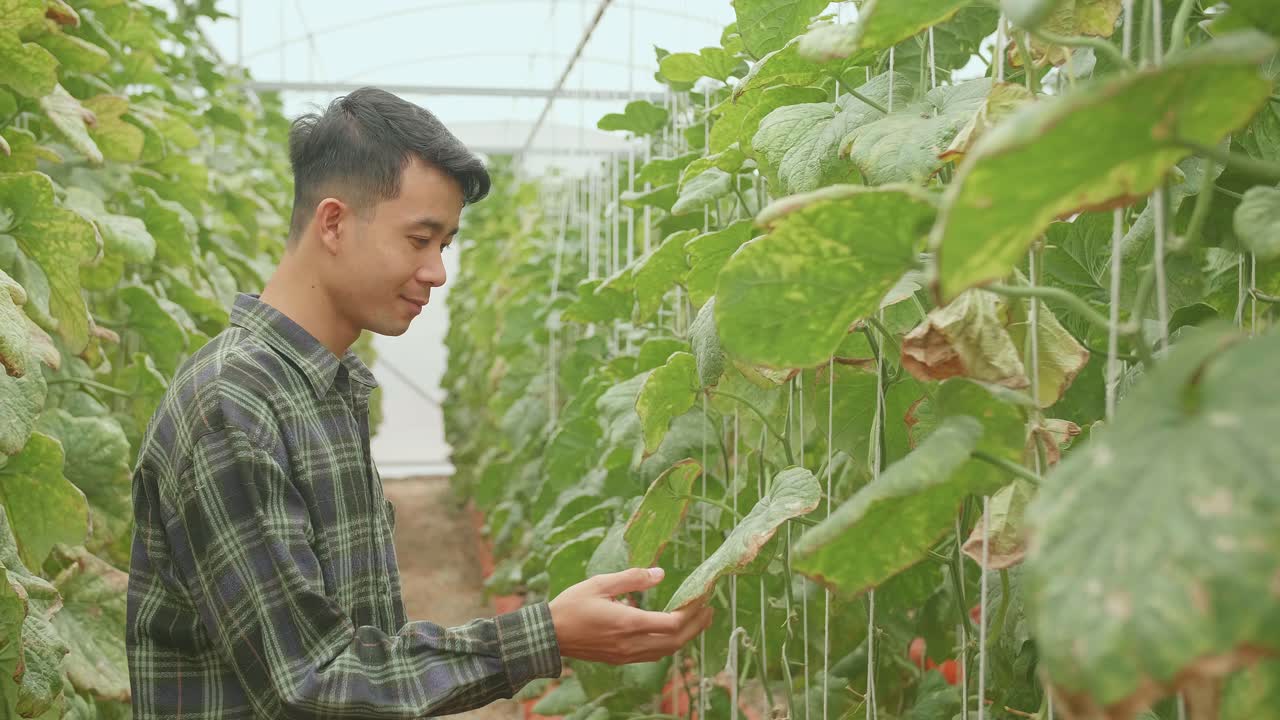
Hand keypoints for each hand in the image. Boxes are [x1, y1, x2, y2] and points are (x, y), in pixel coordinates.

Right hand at [547, 567, 713, 664]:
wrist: (549, 635)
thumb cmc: (572, 606)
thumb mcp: (600, 583)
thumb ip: (632, 579)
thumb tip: (660, 573)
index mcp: (628, 622)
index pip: (672, 623)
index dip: (692, 611)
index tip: (702, 597)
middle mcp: (631, 643)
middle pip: (675, 641)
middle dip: (696, 626)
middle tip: (709, 610)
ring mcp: (626, 655)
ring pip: (666, 651)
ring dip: (685, 637)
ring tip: (696, 621)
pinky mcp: (620, 659)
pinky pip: (652, 656)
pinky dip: (668, 644)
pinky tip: (671, 633)